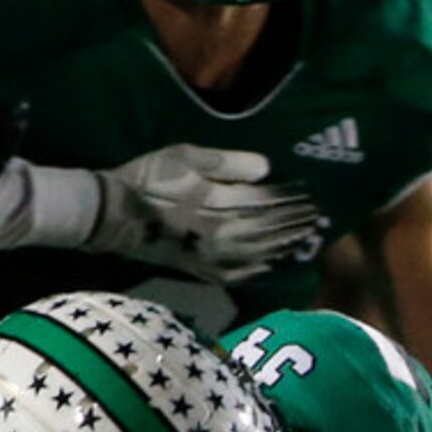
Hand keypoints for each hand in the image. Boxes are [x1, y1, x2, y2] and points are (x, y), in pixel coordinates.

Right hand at [90, 145, 324, 279]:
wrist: (112, 216)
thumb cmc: (147, 180)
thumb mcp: (184, 157)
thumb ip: (227, 163)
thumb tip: (267, 169)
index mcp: (221, 205)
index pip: (266, 202)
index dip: (289, 198)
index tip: (309, 194)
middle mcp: (224, 236)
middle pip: (270, 231)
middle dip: (295, 224)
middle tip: (318, 219)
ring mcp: (214, 257)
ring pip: (261, 255)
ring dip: (285, 247)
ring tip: (305, 240)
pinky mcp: (203, 271)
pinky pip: (241, 274)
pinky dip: (261, 269)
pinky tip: (273, 264)